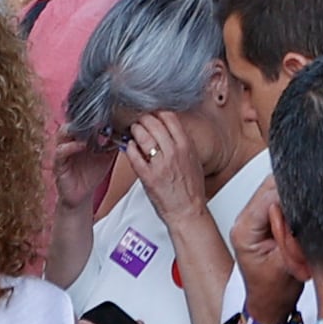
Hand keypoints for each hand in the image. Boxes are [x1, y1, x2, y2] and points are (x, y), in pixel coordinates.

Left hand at [129, 108, 214, 229]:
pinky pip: (134, 156)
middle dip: (144, 119)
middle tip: (140, 120)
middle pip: (154, 124)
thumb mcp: (193, 160)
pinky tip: (129, 146)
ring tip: (133, 130)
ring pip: (143, 137)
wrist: (188, 211)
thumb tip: (169, 130)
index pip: (169, 118)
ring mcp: (160, 165)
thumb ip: (182, 144)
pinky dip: (129, 148)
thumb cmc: (191, 189)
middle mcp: (173, 152)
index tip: (153, 113)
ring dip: (136, 130)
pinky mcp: (148, 177)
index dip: (158, 112)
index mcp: (186, 146)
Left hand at [229, 183, 301, 323]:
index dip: (294, 194)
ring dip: (293, 198)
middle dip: (294, 192)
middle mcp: (244, 221)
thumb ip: (294, 233)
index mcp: (245, 230)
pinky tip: (300, 218)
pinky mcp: (262, 220)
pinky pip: (278, 200)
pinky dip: (292, 204)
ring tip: (304, 218)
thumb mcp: (289, 263)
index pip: (270, 194)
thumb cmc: (275, 292)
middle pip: (271, 186)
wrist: (270, 306)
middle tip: (311, 209)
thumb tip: (306, 206)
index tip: (314, 199)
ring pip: (275, 189)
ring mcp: (251, 219)